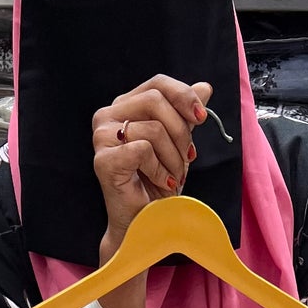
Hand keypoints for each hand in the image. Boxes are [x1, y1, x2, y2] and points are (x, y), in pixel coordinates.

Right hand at [91, 75, 213, 262]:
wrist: (145, 222)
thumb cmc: (158, 183)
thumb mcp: (177, 143)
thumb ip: (185, 114)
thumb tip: (205, 87)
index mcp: (124, 106)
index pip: (157, 84)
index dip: (183, 96)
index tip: (202, 118)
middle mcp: (107, 117)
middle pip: (155, 100)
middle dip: (181, 131)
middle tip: (188, 156)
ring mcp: (102, 138)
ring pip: (153, 128)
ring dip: (173, 157)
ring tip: (173, 175)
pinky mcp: (104, 160)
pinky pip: (143, 150)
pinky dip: (160, 170)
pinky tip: (161, 182)